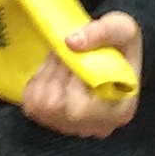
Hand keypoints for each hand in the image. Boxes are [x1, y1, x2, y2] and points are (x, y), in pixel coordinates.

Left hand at [22, 12, 141, 139]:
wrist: (111, 56)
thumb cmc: (120, 46)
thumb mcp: (122, 28)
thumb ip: (102, 31)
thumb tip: (70, 42)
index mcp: (119, 111)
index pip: (81, 109)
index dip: (71, 79)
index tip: (77, 55)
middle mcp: (96, 127)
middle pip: (56, 107)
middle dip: (56, 73)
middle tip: (66, 53)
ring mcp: (74, 127)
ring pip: (41, 106)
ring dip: (47, 76)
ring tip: (61, 62)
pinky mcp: (53, 121)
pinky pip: (32, 104)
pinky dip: (39, 84)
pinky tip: (54, 73)